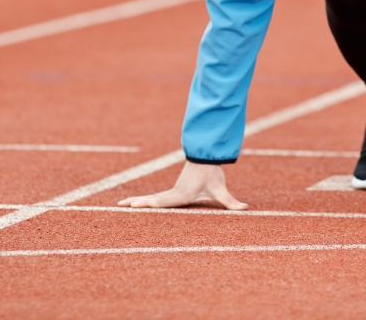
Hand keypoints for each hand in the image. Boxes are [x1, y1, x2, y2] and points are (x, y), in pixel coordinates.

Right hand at [118, 161, 247, 209]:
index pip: (162, 201)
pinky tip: (137, 204)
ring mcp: (172, 191)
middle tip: (119, 205)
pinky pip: (157, 197)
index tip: (135, 205)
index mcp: (181, 194)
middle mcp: (174, 192)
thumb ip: (231, 201)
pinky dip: (145, 201)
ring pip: (152, 198)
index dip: (148, 203)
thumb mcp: (220, 188)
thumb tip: (245, 208)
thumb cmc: (211, 173)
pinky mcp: (174, 190)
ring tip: (121, 205)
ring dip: (137, 201)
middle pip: (152, 200)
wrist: (206, 157)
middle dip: (136, 203)